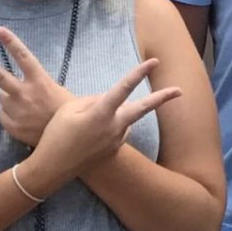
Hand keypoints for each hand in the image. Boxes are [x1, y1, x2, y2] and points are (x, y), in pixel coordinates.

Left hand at [0, 27, 69, 146]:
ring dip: (9, 99)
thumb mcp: (57, 90)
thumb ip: (38, 84)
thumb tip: (23, 82)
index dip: (11, 42)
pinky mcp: (11, 125)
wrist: (67, 140)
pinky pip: (3, 114)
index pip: (23, 56)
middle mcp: (25, 93)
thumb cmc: (65, 111)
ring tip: (26, 107)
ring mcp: (16, 110)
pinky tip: (23, 119)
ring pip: (2, 97)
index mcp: (40, 80)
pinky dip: (9, 115)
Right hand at [26, 58, 179, 184]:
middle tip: (179, 91)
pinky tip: (93, 133)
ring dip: (118, 114)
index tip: (153, 62)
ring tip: (87, 123)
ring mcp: (115, 141)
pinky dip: (112, 125)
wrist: (52, 168)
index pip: (124, 88)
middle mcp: (113, 127)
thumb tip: (108, 99)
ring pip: (125, 119)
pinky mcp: (113, 150)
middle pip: (143, 109)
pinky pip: (118, 131)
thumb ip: (92, 100)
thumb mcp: (69, 109)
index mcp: (101, 114)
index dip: (139, 73)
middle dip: (162, 98)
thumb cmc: (56, 135)